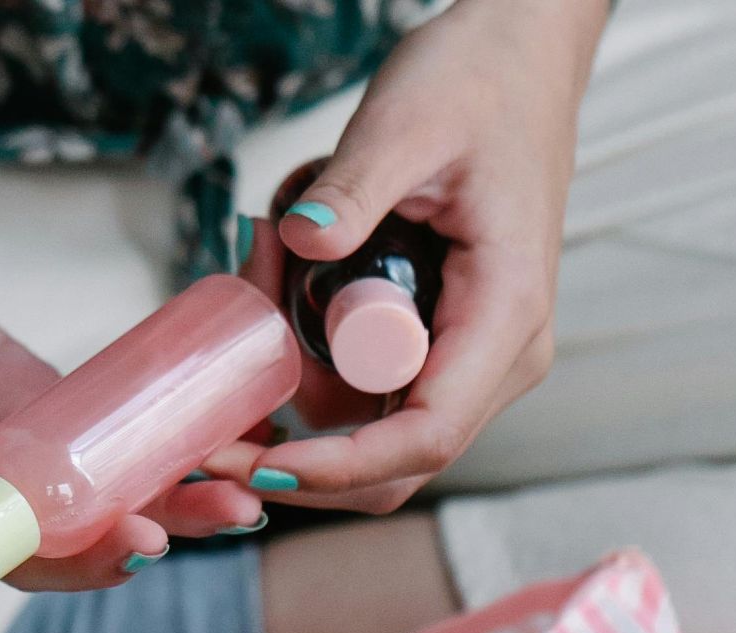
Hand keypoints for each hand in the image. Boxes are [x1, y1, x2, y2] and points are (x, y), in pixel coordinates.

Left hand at [223, 0, 606, 512]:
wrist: (518, 61)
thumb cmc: (480, 85)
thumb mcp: (407, 123)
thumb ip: (354, 188)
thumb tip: (296, 242)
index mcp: (505, 317)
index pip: (424, 438)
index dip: (338, 469)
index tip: (258, 463)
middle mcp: (499, 356)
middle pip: (396, 461)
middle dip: (301, 453)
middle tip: (217, 424)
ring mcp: (471, 354)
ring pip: (373, 427)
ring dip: (297, 386)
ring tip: (257, 275)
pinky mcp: (441, 340)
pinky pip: (368, 386)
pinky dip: (312, 358)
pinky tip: (280, 285)